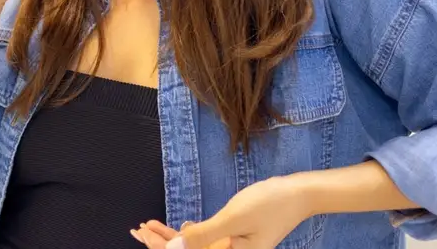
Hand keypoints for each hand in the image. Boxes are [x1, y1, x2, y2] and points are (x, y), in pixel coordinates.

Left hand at [133, 176, 310, 248]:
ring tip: (149, 227)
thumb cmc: (270, 204)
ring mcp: (234, 247)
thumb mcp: (233, 219)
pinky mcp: (236, 236)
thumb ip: (204, 235)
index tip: (143, 234)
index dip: (163, 248)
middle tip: (138, 229)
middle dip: (162, 243)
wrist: (299, 193)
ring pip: (196, 246)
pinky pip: (208, 238)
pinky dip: (191, 233)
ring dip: (173, 237)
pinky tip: (182, 227)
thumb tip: (175, 247)